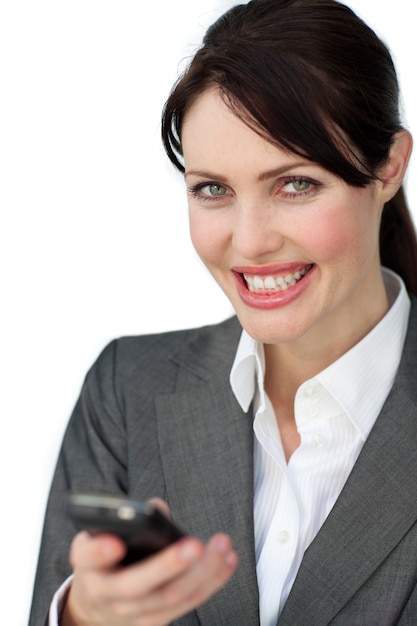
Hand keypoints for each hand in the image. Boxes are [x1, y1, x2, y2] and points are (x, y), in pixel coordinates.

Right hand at [62, 502, 237, 625]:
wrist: (97, 603)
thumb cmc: (106, 558)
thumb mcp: (103, 534)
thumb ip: (128, 519)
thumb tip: (157, 508)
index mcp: (87, 563)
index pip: (87, 557)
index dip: (99, 552)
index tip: (114, 543)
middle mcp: (104, 592)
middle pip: (135, 584)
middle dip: (167, 566)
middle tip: (194, 545)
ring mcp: (130, 612)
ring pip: (168, 597)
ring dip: (201, 573)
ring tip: (221, 547)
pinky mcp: (153, 622)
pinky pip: (186, 604)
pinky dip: (211, 582)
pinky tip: (227, 560)